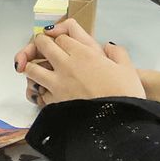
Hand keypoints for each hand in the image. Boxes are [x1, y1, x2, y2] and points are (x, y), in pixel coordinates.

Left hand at [17, 19, 144, 106]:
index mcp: (84, 53)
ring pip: (32, 68)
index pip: (61, 37)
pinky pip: (38, 91)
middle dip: (40, 44)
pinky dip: (39, 90)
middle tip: (44, 49)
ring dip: (33, 67)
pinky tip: (47, 93)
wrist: (116, 123)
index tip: (64, 44)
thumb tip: (108, 46)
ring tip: (40, 71)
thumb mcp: (127, 68)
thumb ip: (117, 52)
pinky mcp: (53, 102)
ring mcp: (57, 84)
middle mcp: (66, 65)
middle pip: (42, 45)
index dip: (61, 39)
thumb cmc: (123, 95)